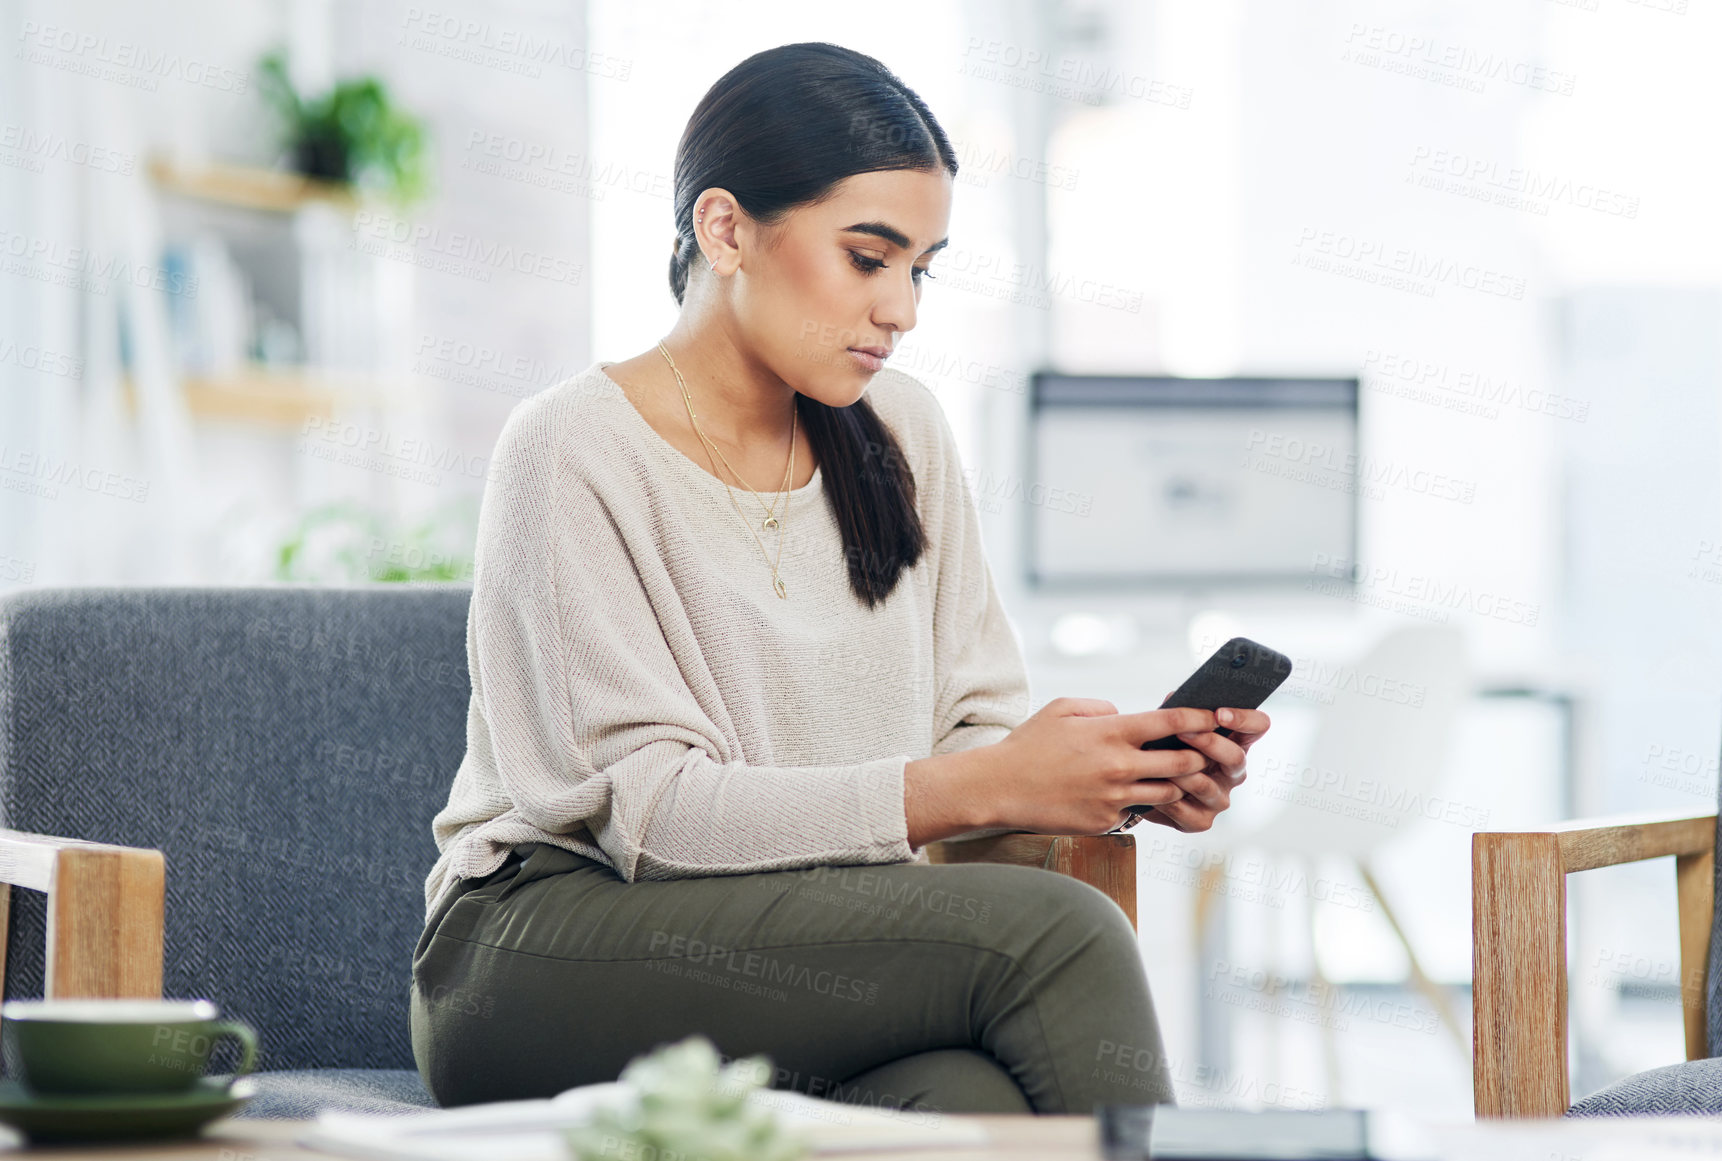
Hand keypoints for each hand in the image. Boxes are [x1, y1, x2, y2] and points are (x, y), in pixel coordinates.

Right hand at [969, 697, 1229, 836]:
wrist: (999, 788)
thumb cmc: (1029, 745)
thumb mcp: (1062, 709)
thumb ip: (1102, 708)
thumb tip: (1126, 715)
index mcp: (1112, 732)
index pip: (1173, 721)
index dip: (1201, 718)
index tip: (1215, 717)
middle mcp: (1120, 764)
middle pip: (1184, 761)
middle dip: (1199, 757)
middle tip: (1203, 754)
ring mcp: (1115, 796)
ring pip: (1169, 792)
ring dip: (1176, 785)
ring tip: (1175, 778)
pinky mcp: (1107, 821)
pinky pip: (1139, 812)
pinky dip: (1142, 804)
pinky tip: (1136, 797)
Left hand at [1129, 704, 1271, 833]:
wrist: (1138, 787)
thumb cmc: (1162, 749)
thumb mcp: (1170, 726)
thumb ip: (1177, 712)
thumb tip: (1173, 697)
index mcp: (1234, 743)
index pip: (1258, 726)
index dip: (1245, 719)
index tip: (1220, 713)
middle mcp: (1233, 772)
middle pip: (1236, 757)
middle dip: (1208, 742)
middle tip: (1182, 731)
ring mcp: (1219, 798)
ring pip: (1205, 784)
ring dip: (1180, 769)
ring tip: (1156, 757)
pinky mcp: (1200, 821)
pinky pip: (1184, 809)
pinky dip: (1165, 795)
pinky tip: (1150, 783)